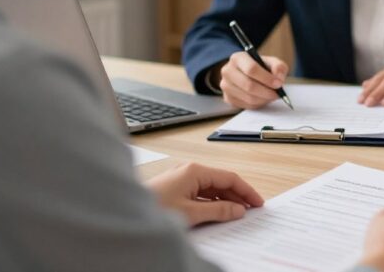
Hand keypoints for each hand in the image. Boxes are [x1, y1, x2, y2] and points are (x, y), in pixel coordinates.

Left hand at [147, 162, 263, 226]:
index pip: (229, 178)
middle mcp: (189, 171)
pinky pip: (200, 193)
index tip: (257, 203)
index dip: (246, 191)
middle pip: (221, 182)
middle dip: (237, 196)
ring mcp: (181, 179)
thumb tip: (238, 209)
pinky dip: (211, 202)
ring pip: (211, 188)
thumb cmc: (154, 209)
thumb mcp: (191, 213)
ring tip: (237, 213)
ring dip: (224, 200)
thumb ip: (218, 211)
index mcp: (195, 171)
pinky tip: (217, 212)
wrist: (125, 212)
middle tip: (251, 210)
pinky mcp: (174, 188)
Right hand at [217, 51, 288, 108]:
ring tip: (271, 95)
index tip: (278, 84)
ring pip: (248, 97)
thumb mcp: (271, 62)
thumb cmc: (260, 68)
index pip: (251, 69)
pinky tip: (263, 98)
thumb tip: (278, 78)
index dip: (266, 78)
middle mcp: (228, 71)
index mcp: (238, 58)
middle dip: (266, 92)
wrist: (247, 75)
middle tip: (277, 93)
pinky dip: (258, 104)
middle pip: (249, 85)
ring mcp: (225, 85)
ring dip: (264, 99)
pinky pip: (245, 105)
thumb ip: (278, 67)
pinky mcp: (227, 98)